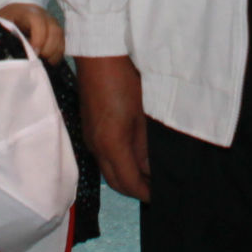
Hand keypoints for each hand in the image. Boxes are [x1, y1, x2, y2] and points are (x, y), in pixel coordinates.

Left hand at [0, 1, 64, 63]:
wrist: (13, 16)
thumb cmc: (5, 23)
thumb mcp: (1, 26)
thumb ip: (7, 36)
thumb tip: (15, 54)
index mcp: (27, 12)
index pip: (38, 21)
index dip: (39, 38)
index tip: (34, 53)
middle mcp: (44, 15)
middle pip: (54, 30)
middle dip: (48, 49)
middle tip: (38, 61)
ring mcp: (52, 23)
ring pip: (60, 38)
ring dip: (53, 54)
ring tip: (42, 63)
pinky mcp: (56, 33)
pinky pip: (62, 44)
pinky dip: (56, 56)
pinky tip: (47, 63)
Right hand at [75, 55, 150, 200]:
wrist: (99, 56)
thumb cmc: (124, 80)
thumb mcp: (142, 115)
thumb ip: (146, 146)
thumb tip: (151, 169)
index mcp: (111, 145)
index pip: (129, 183)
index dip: (146, 193)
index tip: (162, 195)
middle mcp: (96, 147)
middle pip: (115, 182)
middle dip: (135, 190)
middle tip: (156, 189)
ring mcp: (90, 138)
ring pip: (108, 170)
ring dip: (126, 177)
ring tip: (148, 174)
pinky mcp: (88, 129)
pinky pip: (103, 157)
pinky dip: (118, 164)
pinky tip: (133, 156)